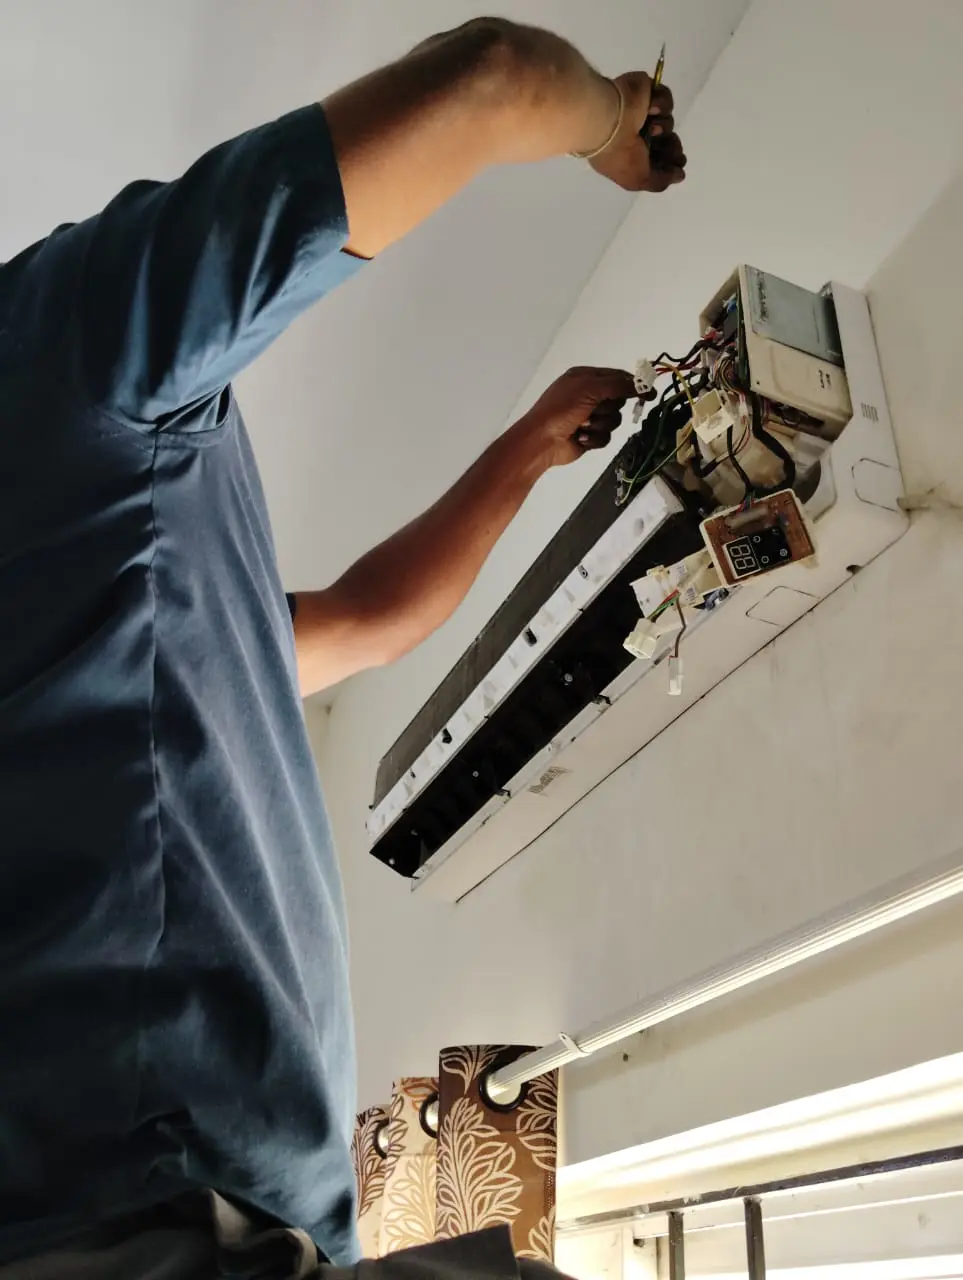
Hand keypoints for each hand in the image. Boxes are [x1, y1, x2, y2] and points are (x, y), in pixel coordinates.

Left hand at [515, 366, 636, 468]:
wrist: (542, 441)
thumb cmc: (561, 409)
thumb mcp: (589, 389)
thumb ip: (617, 385)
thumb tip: (641, 384)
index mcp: (585, 378)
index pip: (617, 377)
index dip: (633, 385)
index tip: (649, 392)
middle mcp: (588, 395)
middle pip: (618, 400)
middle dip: (608, 408)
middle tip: (594, 410)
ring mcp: (589, 416)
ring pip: (614, 420)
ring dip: (600, 424)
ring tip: (582, 425)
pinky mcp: (590, 435)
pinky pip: (606, 436)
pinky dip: (594, 437)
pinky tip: (580, 437)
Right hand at [590, 74, 685, 192]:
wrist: (607, 117)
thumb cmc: (619, 153)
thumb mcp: (638, 179)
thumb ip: (661, 181)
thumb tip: (679, 175)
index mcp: (627, 158)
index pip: (656, 162)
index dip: (669, 163)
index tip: (678, 163)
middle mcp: (634, 137)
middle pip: (666, 142)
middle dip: (671, 146)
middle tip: (666, 144)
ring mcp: (640, 113)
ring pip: (666, 123)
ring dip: (663, 127)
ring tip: (651, 127)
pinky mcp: (646, 91)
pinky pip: (665, 99)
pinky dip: (661, 105)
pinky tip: (650, 109)